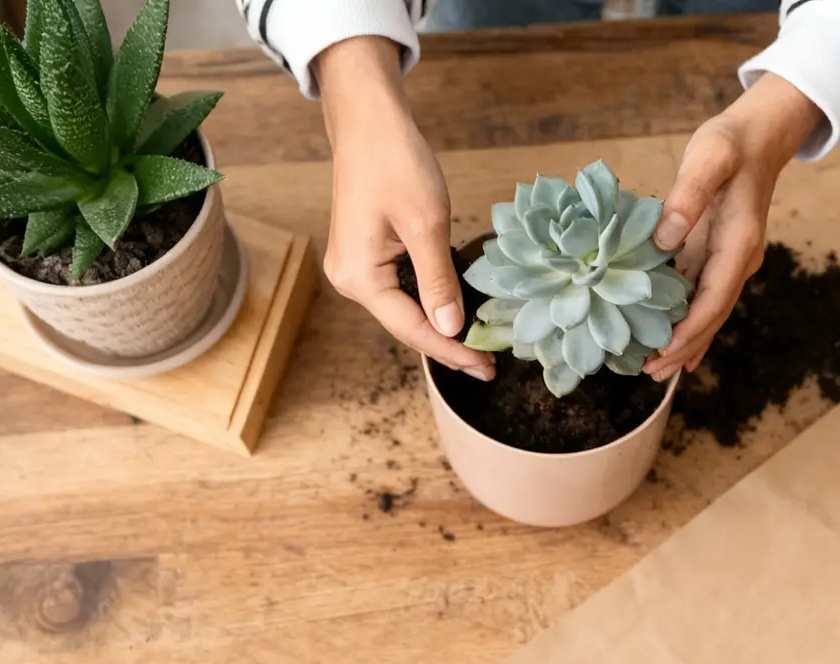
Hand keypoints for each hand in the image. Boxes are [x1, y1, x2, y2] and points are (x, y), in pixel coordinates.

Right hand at [316, 37, 494, 380]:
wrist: (368, 120)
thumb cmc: (395, 162)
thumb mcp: (426, 224)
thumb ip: (439, 280)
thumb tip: (452, 329)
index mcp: (360, 277)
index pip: (413, 329)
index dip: (452, 351)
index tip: (486, 367)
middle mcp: (350, 279)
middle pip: (405, 324)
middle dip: (447, 343)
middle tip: (489, 363)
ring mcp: (355, 267)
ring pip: (403, 309)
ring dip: (439, 325)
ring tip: (478, 345)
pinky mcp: (365, 253)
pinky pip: (400, 289)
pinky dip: (428, 301)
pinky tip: (454, 310)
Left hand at [642, 73, 822, 381]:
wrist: (760, 134)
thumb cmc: (731, 142)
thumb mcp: (708, 158)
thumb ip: (686, 197)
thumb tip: (663, 239)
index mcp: (739, 243)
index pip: (714, 298)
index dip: (689, 330)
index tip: (663, 354)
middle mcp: (738, 259)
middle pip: (711, 314)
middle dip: (683, 347)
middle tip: (649, 374)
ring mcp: (729, 259)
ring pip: (706, 309)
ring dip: (684, 339)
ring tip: (653, 368)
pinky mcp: (717, 252)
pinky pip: (700, 293)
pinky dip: (683, 317)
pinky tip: (666, 337)